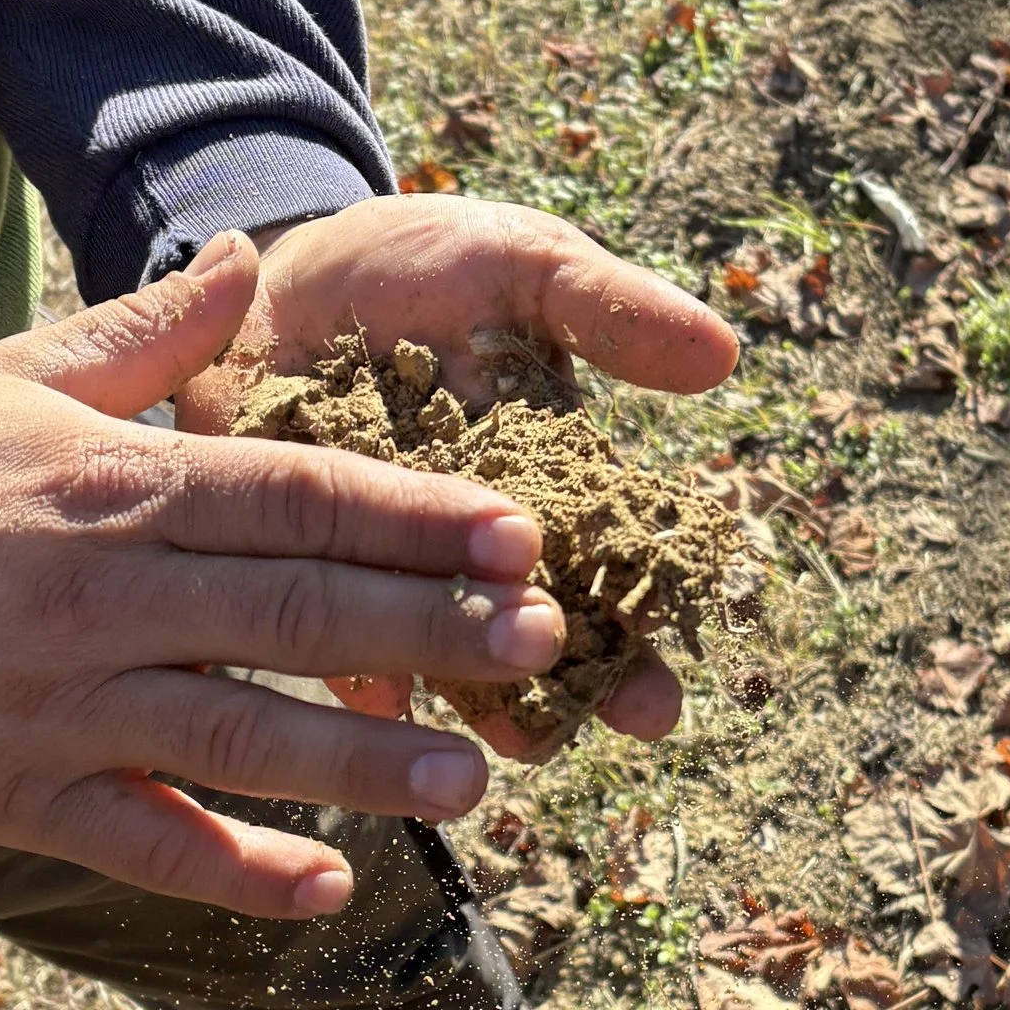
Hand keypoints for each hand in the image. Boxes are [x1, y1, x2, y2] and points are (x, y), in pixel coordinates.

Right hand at [0, 236, 572, 913]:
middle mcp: (92, 596)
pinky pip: (142, 845)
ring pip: (237, 739)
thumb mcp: (14, 379)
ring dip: (365, 764)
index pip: (292, 497)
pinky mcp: (14, 797)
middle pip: (290, 615)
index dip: (413, 516)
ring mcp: (54, 706)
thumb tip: (251, 255)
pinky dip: (236, 871)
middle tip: (542, 642)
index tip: (518, 533)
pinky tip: (329, 887)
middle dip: (428, 630)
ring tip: (479, 779)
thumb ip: (149, 336)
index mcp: (108, 484)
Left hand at [192, 196, 741, 753]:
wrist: (288, 264)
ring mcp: (378, 561)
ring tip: (513, 745)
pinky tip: (379, 702)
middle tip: (600, 738)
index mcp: (542, 487)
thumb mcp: (522, 265)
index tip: (660, 701)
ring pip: (434, 647)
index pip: (605, 573)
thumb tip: (722, 354)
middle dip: (571, 691)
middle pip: (527, 632)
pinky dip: (348, 666)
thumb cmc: (425, 265)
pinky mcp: (289, 560)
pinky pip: (318, 625)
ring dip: (476, 696)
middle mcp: (465, 546)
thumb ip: (605, 311)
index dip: (636, 638)